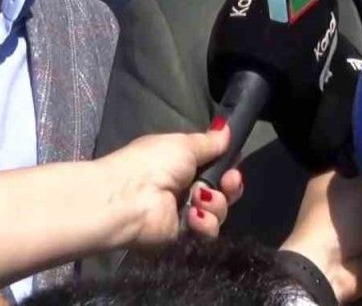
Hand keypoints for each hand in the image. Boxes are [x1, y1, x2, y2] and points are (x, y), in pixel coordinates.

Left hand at [93, 125, 244, 248]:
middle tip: (227, 181)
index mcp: (181, 163)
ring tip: (200, 199)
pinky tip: (193, 216)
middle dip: (231, 185)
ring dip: (216, 204)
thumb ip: (209, 141)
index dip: (229, 165)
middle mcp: (185, 187)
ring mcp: (184, 212)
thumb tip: (226, 128)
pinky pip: (207, 231)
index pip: (216, 166)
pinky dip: (205, 223)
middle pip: (223, 190)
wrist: (127, 198)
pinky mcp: (182, 234)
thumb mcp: (184, 144)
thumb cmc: (152, 164)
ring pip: (219, 210)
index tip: (233, 163)